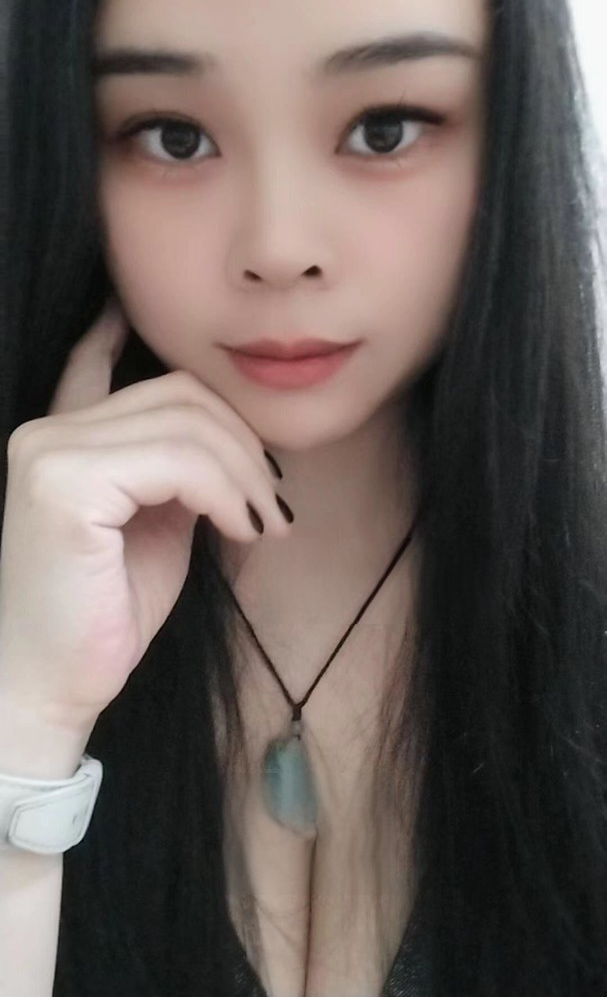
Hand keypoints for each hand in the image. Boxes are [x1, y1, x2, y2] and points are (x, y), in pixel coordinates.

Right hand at [0, 301, 291, 733]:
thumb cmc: (106, 613)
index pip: (95, 362)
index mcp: (61, 439)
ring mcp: (47, 452)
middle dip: (243, 444)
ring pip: (185, 423)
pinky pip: (176, 459)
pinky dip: (225, 490)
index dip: (113, 331)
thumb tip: (222, 440)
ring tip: (262, 524)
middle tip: (272, 505)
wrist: (55, 685)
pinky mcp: (62, 483)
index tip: (127, 310)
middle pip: (177, 394)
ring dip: (243, 472)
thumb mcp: (153, 526)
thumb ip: (172, 473)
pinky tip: (240, 528)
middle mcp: (46, 433)